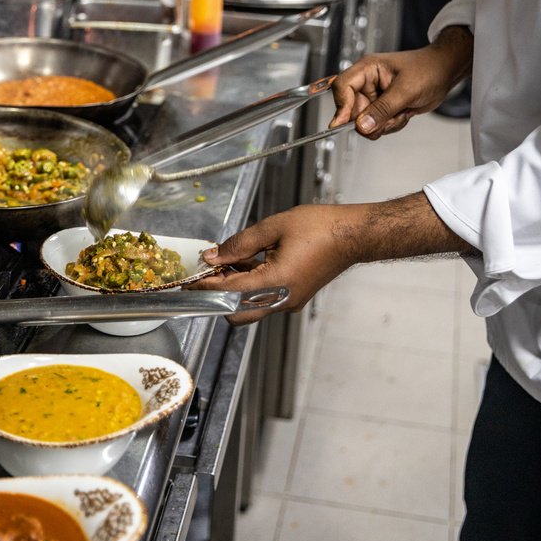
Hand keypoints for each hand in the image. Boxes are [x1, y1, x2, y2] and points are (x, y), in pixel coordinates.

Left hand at [200, 205, 363, 322]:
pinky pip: (264, 299)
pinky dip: (250, 285)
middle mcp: (282, 300)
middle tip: (207, 271)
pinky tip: (248, 261)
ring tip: (226, 260)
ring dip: (234, 288)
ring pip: (249, 307)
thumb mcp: (274, 227)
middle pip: (236, 313)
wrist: (353, 235)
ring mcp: (289, 302)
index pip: (229, 293)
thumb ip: (240, 243)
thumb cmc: (319, 227)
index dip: (205, 287)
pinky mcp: (294, 297)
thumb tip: (214, 255)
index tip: (187, 283)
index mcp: (276, 283)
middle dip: (217, 295)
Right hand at [332, 27, 473, 138]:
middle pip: (352, 109)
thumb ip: (383, 109)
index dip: (341, 106)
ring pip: (365, 121)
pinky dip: (390, 125)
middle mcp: (368, 82)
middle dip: (371, 120)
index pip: (342, 86)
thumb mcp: (406, 90)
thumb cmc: (428, 69)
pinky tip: (403, 114)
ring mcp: (375, 96)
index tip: (343, 123)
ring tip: (401, 112)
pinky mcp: (383, 107)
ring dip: (384, 124)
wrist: (444, 73)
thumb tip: (362, 125)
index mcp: (367, 69)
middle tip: (388, 119)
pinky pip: (377, 125)